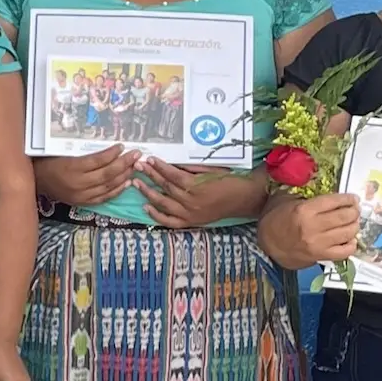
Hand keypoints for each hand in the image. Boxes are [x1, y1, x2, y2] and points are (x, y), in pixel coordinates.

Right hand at [31, 146, 135, 206]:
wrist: (35, 181)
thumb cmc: (48, 162)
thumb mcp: (63, 153)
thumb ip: (84, 152)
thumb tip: (107, 148)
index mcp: (71, 168)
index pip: (98, 160)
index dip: (112, 154)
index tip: (122, 146)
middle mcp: (78, 183)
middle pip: (107, 174)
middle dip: (124, 164)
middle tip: (136, 154)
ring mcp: (81, 195)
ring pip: (108, 186)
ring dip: (124, 176)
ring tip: (135, 167)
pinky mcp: (83, 202)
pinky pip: (104, 197)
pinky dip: (117, 190)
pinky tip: (127, 183)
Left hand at [134, 160, 265, 227]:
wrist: (246, 198)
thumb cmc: (230, 180)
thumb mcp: (211, 169)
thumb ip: (190, 168)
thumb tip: (170, 164)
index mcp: (197, 186)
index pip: (172, 175)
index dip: (159, 167)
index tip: (149, 158)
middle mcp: (191, 202)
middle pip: (165, 187)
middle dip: (149, 176)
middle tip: (137, 166)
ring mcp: (190, 214)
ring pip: (163, 204)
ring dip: (148, 193)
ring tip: (135, 183)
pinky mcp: (192, 222)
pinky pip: (170, 222)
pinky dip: (156, 216)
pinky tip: (145, 207)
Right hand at [259, 192, 359, 269]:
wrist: (266, 245)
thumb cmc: (274, 220)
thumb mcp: (283, 200)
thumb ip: (303, 193)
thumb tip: (323, 192)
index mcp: (304, 210)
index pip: (334, 201)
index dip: (347, 199)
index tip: (352, 198)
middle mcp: (313, 226)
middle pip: (345, 216)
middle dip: (354, 211)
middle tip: (355, 209)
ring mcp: (318, 243)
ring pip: (348, 233)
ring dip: (354, 226)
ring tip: (353, 222)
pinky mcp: (320, 256)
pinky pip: (344, 252)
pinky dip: (351, 245)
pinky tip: (349, 239)